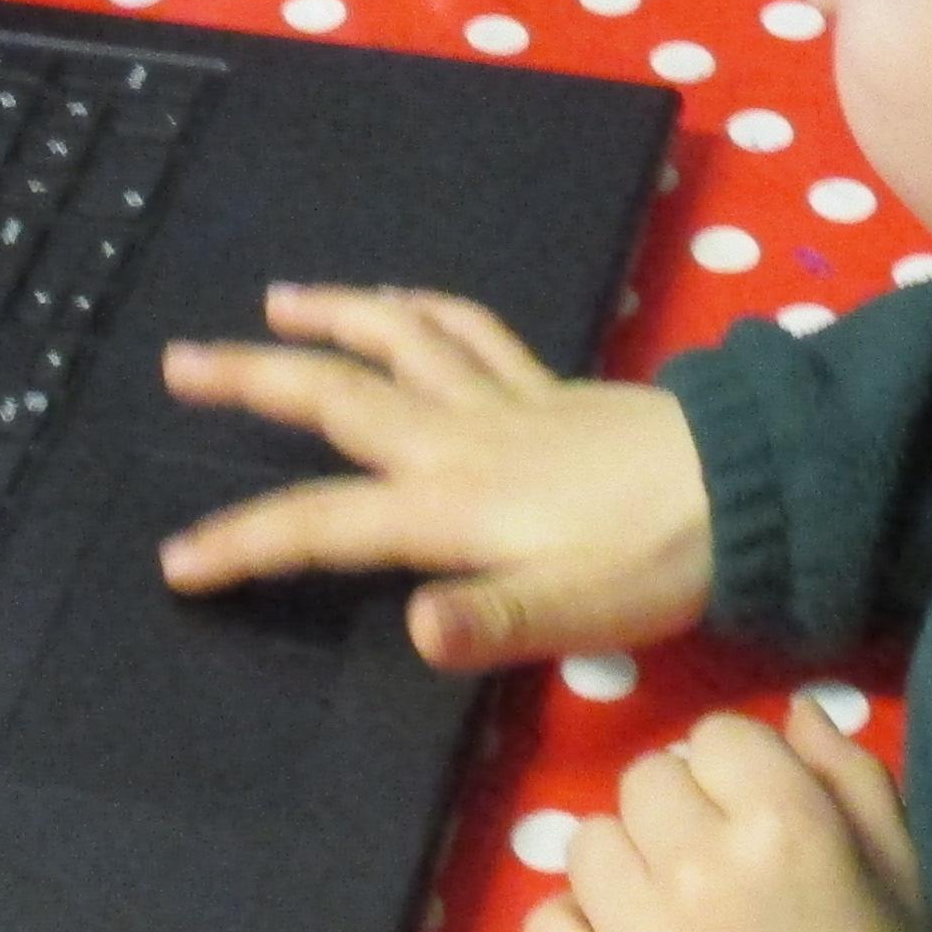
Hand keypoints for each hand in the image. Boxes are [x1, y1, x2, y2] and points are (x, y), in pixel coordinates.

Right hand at [157, 283, 711, 668]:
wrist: (755, 485)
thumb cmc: (663, 560)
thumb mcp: (579, 611)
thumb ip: (492, 620)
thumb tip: (415, 631)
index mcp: (451, 504)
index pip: (323, 525)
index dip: (245, 543)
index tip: (177, 560)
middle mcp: (461, 440)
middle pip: (337, 397)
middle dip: (252, 382)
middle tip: (179, 364)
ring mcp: (506, 404)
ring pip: (400, 340)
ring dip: (333, 317)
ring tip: (276, 301)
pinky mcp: (549, 388)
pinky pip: (472, 331)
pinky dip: (426, 308)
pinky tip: (401, 302)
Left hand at [530, 699, 931, 931]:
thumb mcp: (903, 867)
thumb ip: (851, 775)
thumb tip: (794, 711)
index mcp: (787, 823)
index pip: (716, 735)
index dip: (738, 770)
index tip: (757, 814)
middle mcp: (703, 866)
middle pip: (646, 778)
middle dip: (680, 810)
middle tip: (715, 866)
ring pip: (588, 841)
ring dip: (625, 863)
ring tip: (669, 909)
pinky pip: (546, 923)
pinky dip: (575, 930)